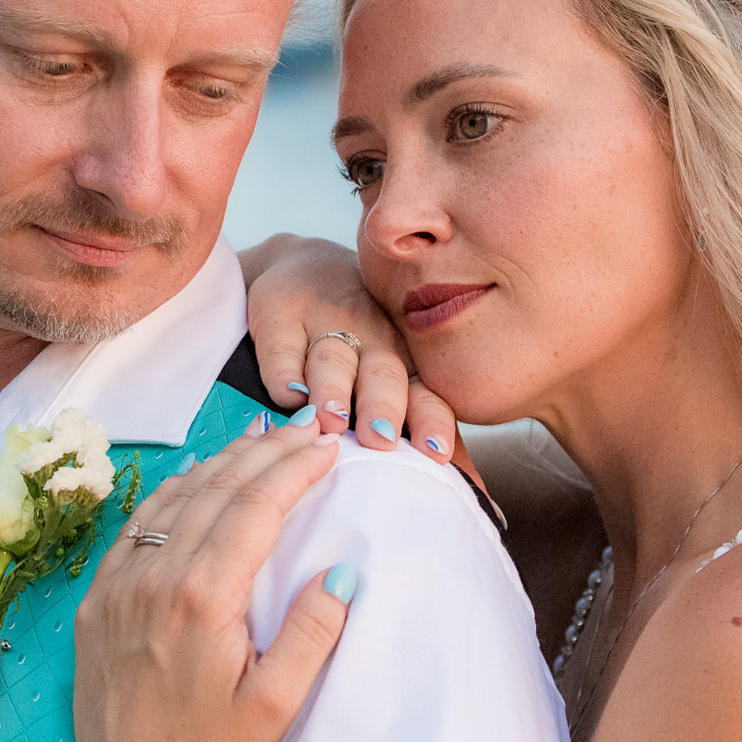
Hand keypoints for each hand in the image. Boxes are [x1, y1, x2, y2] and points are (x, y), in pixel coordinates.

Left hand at [74, 423, 350, 741]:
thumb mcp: (277, 708)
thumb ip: (313, 635)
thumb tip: (345, 570)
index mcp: (201, 598)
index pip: (255, 507)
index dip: (295, 468)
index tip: (328, 444)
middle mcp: (152, 580)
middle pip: (216, 489)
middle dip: (265, 452)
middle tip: (306, 428)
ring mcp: (117, 587)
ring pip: (173, 499)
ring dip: (221, 463)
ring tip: (261, 440)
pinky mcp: (96, 602)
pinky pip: (136, 527)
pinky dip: (173, 493)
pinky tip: (196, 480)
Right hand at [237, 233, 461, 461]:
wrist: (305, 263)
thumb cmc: (359, 335)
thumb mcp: (392, 366)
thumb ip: (416, 418)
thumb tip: (461, 478)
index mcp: (402, 359)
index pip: (423, 392)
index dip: (430, 420)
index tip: (436, 451)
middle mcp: (371, 338)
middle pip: (382, 373)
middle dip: (383, 406)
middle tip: (381, 438)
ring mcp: (324, 322)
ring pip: (332, 360)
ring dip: (333, 390)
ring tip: (331, 420)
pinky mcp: (280, 313)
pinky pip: (281, 346)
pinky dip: (283, 372)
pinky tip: (286, 396)